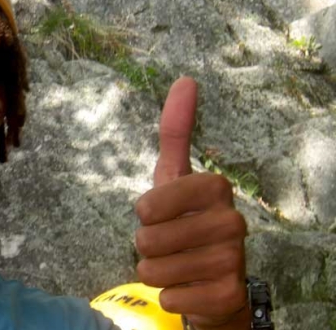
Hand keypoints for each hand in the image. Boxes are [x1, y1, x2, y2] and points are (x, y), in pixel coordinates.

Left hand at [135, 77, 249, 328]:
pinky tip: (188, 290)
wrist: (214, 283)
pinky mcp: (227, 296)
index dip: (144, 213)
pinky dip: (169, 297)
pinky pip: (169, 297)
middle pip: (146, 239)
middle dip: (146, 247)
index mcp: (216, 189)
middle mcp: (232, 222)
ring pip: (153, 269)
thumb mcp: (175, 178)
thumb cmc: (186, 224)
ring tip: (177, 266)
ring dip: (155, 272)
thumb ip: (176, 132)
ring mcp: (233, 260)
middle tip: (168, 245)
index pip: (150, 202)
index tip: (157, 213)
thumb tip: (185, 79)